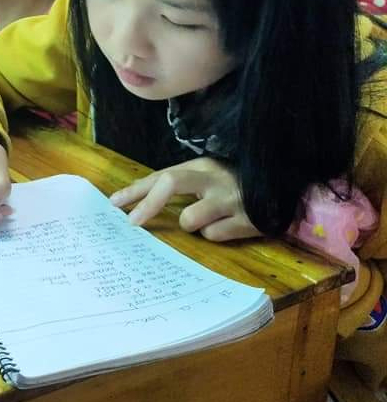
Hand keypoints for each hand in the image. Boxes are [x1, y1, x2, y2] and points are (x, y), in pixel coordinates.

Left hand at [109, 156, 261, 240]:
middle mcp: (213, 178)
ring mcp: (230, 199)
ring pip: (190, 219)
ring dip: (192, 225)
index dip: (135, 190)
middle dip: (147, 203)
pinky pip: (214, 235)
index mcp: (201, 165)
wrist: (286, 189)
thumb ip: (180, 186)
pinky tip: (231, 224)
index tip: (114, 203)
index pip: (160, 175)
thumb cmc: (237, 184)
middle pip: (170, 183)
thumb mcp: (208, 177)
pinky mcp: (248, 220)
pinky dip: (216, 234)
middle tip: (132, 222)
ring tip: (210, 219)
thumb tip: (141, 202)